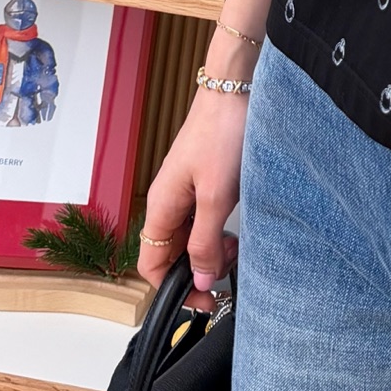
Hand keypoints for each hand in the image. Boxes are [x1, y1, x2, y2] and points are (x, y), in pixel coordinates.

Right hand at [139, 64, 247, 304]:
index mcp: (161, 206)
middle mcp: (169, 200)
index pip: (151, 264)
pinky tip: (238, 228)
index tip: (203, 300)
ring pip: (192, 237)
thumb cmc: (223, 134)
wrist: (236, 90)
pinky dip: (220, 230)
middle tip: (229, 269)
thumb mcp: (217, 197)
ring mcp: (187, 190)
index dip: (173, 288)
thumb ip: (206, 241)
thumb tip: (199, 278)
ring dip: (213, 249)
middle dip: (199, 268)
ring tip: (236, 246)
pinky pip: (206, 218)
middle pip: (173, 253)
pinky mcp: (207, 181)